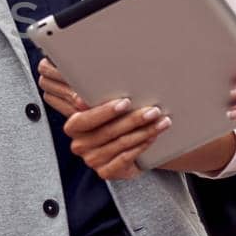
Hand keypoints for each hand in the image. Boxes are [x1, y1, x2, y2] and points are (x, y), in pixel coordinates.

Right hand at [38, 60, 168, 179]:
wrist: (123, 147)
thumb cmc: (115, 120)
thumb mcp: (106, 107)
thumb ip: (99, 96)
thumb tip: (106, 63)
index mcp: (74, 126)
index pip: (85, 119)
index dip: (105, 111)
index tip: (125, 102)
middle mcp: (79, 145)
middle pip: (108, 131)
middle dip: (133, 119)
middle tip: (153, 110)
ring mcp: (92, 160)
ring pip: (121, 144)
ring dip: (144, 131)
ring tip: (162, 120)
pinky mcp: (106, 172)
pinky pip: (126, 159)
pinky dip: (142, 146)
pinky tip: (153, 136)